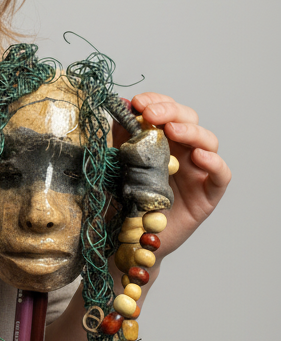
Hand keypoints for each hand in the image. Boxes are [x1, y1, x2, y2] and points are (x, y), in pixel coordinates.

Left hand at [114, 91, 230, 256]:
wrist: (130, 238)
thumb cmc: (127, 201)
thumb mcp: (118, 163)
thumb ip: (122, 136)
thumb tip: (120, 104)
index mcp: (162, 139)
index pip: (166, 110)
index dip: (156, 102)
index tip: (137, 103)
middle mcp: (183, 151)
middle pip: (189, 119)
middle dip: (170, 111)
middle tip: (151, 114)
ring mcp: (198, 171)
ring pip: (208, 141)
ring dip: (192, 131)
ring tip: (173, 131)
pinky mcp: (208, 195)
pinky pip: (222, 174)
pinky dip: (214, 162)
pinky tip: (199, 157)